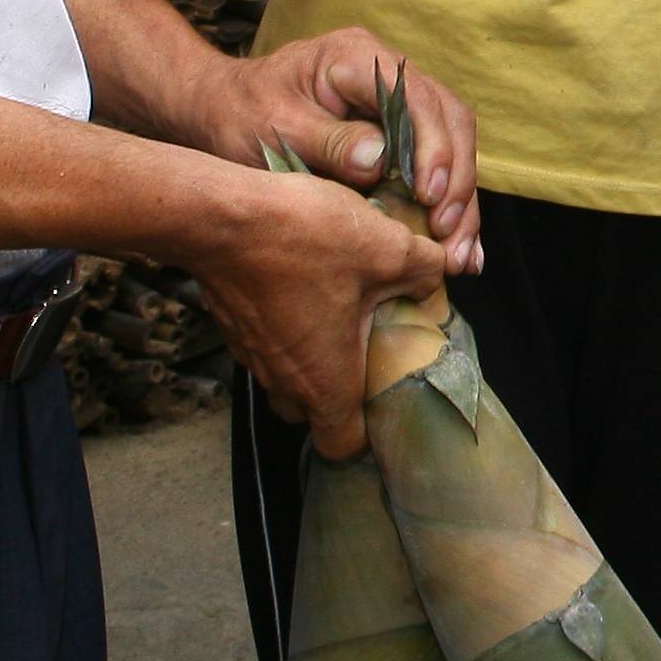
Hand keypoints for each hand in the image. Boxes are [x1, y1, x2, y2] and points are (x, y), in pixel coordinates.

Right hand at [186, 164, 448, 458]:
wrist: (220, 215)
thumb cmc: (305, 242)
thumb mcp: (386, 249)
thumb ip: (425, 270)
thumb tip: (440, 272)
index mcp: (324, 382)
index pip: (340, 445)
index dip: (366, 435)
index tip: (385, 402)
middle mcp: (282, 379)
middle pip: (309, 414)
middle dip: (335, 395)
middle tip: (365, 354)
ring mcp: (250, 353)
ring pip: (284, 377)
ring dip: (309, 357)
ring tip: (339, 313)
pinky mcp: (232, 324)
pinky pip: (265, 344)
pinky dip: (285, 329)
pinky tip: (304, 287)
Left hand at [195, 26, 482, 270]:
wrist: (218, 109)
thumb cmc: (238, 113)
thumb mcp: (272, 125)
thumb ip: (326, 140)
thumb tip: (380, 161)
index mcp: (358, 58)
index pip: (418, 98)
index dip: (434, 147)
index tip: (429, 196)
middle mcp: (388, 73)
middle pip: (450, 121)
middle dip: (458, 182)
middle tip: (449, 236)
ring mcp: (396, 102)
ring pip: (453, 145)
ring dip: (461, 201)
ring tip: (460, 256)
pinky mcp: (397, 132)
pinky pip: (437, 164)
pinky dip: (449, 205)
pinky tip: (456, 246)